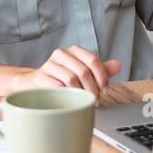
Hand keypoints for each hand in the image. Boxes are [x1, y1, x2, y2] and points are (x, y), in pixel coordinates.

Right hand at [5, 45, 120, 96]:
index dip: (102, 77)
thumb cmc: (61, 79)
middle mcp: (61, 54)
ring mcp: (49, 65)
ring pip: (71, 78)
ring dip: (80, 93)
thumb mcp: (83, 73)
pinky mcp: (39, 77)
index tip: (105, 91)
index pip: (93, 60)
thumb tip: (118, 65)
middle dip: (93, 88)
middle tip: (95, 100)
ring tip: (83, 101)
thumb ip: (100, 70)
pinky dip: (66, 95)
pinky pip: (57, 86)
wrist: (34, 86)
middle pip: (83, 71)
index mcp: (74, 51)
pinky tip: (69, 100)